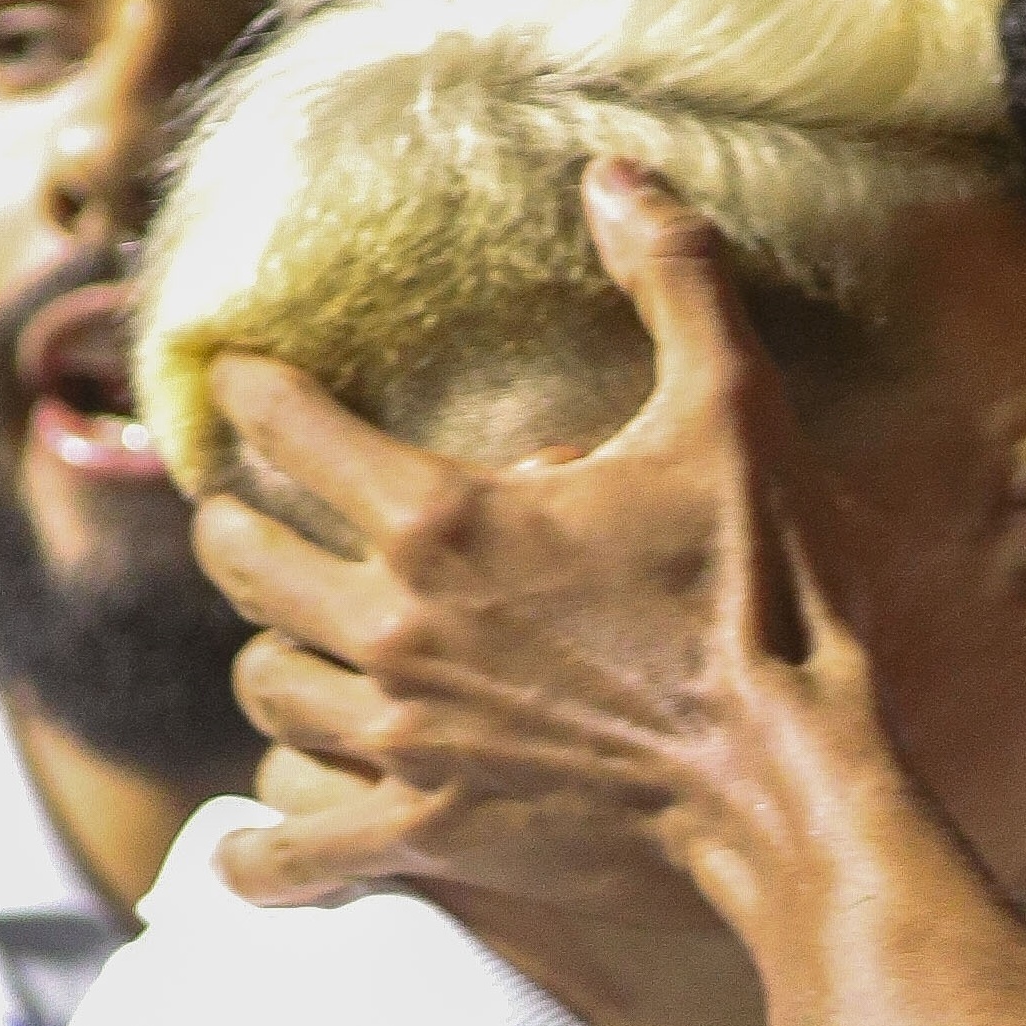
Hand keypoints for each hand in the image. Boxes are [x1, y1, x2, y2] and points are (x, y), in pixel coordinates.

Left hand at [188, 161, 877, 911]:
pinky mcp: (431, 834)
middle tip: (242, 508)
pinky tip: (254, 844)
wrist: (793, 781)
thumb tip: (614, 172)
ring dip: (266, 653)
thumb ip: (672, 279)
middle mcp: (395, 625)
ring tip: (286, 637)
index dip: (253, 392)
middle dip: (232, 522)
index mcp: (446, 515)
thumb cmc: (770, 596)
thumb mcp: (736, 412)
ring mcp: (404, 738)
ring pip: (264, 687)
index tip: (240, 380)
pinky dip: (261, 852)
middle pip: (244, 562)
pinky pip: (295, 853)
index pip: (290, 429)